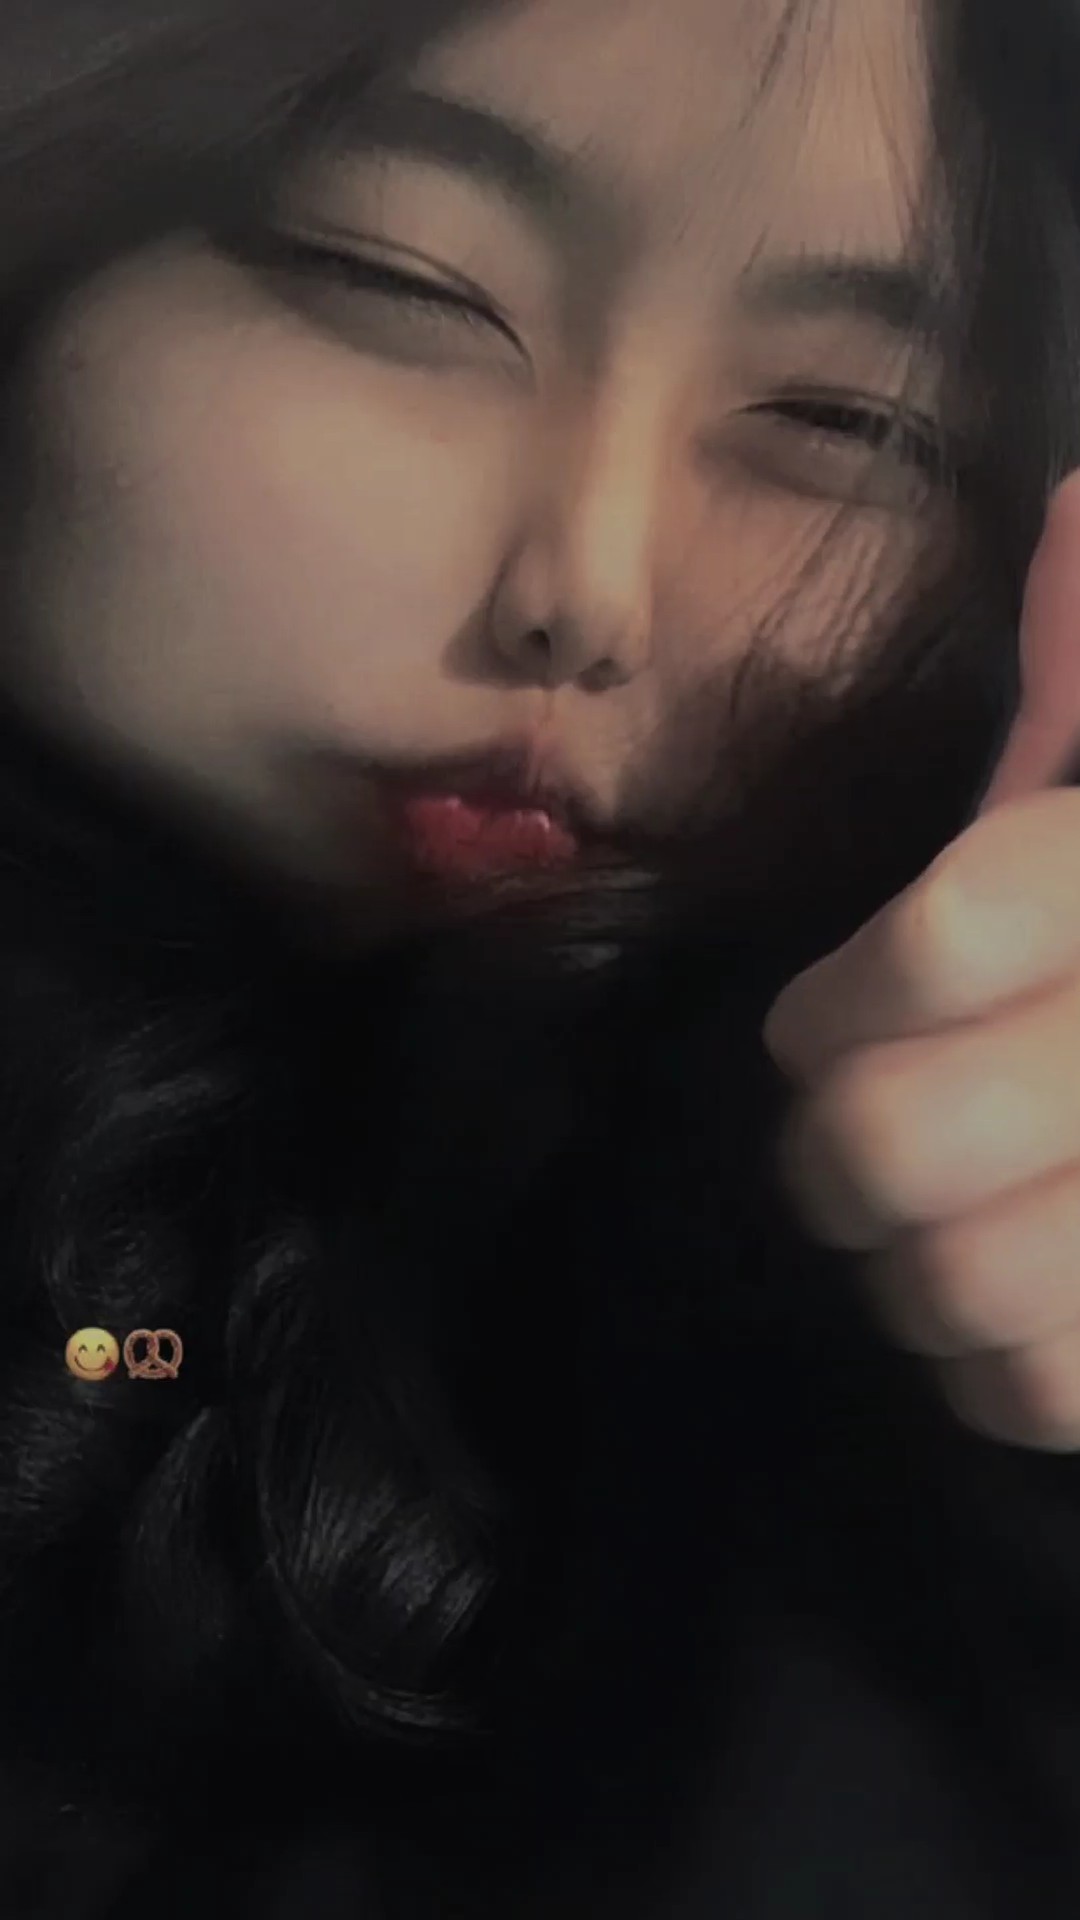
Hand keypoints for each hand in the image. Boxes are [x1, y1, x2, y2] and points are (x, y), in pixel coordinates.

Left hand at [763, 473, 1079, 1450]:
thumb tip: (1074, 509)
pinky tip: (998, 1314)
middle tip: (841, 1145)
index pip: (954, 935)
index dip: (855, 999)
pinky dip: (983, 1367)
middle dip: (835, 1151)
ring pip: (953, 1280)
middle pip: (898, 1138)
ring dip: (899, 1266)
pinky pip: (1033, 1391)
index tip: (826, 1022)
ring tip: (923, 1235)